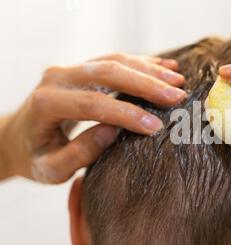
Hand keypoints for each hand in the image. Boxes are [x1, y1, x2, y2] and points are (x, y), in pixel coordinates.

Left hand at [0, 53, 185, 183]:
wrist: (21, 136)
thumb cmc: (37, 157)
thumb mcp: (51, 169)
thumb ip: (79, 153)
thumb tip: (113, 132)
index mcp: (45, 104)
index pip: (92, 104)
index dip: (127, 114)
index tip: (156, 127)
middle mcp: (57, 78)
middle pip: (107, 73)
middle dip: (146, 85)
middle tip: (177, 96)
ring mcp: (70, 69)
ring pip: (114, 61)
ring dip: (149, 70)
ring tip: (178, 82)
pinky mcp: (82, 68)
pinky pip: (115, 59)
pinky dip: (142, 63)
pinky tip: (166, 68)